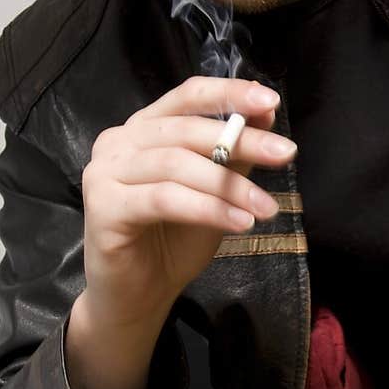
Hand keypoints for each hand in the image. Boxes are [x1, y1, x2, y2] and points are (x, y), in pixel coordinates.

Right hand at [80, 76, 296, 331]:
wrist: (138, 296)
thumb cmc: (174, 240)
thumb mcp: (215, 191)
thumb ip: (234, 152)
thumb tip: (266, 112)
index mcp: (144, 128)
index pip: (186, 96)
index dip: (228, 93)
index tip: (270, 101)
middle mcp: (118, 142)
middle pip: (186, 131)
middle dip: (241, 141)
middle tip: (285, 154)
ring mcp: (104, 172)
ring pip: (176, 166)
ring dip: (229, 185)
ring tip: (266, 208)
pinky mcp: (103, 207)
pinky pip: (164, 200)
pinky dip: (208, 209)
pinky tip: (241, 223)